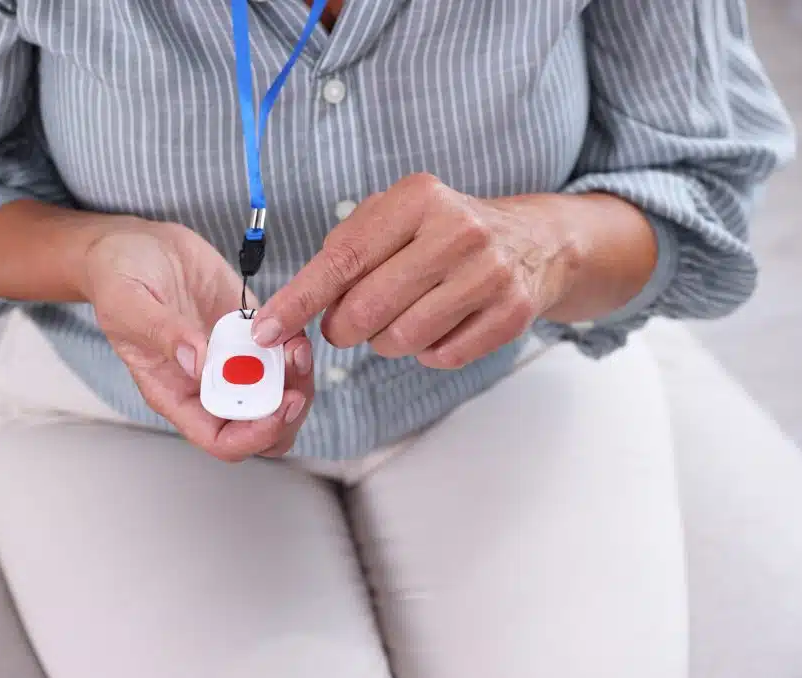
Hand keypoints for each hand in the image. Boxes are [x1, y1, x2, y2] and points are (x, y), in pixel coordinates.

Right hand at [79, 218, 313, 460]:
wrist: (134, 244)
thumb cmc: (118, 278)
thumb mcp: (128, 302)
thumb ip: (162, 333)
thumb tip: (197, 363)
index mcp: (174, 392)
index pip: (221, 440)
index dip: (254, 435)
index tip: (276, 407)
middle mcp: (207, 383)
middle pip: (261, 424)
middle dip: (286, 407)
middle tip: (294, 372)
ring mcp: (231, 356)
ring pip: (279, 391)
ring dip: (297, 376)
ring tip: (297, 344)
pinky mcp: (247, 329)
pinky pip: (282, 351)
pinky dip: (295, 345)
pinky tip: (293, 324)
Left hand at [252, 173, 581, 368]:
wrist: (534, 240)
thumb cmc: (444, 231)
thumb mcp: (396, 216)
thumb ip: (347, 250)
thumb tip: (298, 304)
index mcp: (418, 198)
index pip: (342, 259)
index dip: (299, 300)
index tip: (267, 328)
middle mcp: (458, 231)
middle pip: (366, 308)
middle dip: (342, 328)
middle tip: (345, 325)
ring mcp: (490, 273)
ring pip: (401, 340)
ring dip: (385, 341)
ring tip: (400, 318)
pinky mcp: (511, 313)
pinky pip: (441, 356)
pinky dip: (427, 352)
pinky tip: (438, 325)